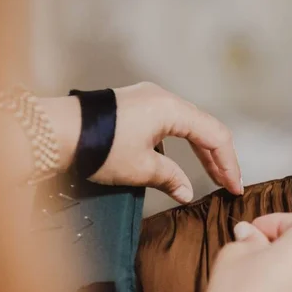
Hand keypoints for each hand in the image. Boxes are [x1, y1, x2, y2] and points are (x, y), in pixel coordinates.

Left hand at [58, 82, 242, 202]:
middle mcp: (164, 98)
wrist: (56, 131)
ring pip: (188, 125)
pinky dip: (182, 144)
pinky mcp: (136, 106)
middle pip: (204, 128)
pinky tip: (181, 162)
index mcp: (171, 109)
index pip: (215, 136)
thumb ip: (170, 179)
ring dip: (201, 151)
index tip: (234, 188)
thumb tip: (186, 192)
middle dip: (218, 158)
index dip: (229, 164)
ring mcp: (149, 99)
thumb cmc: (97, 147)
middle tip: (228, 184)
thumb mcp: (140, 168)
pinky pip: (170, 123)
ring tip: (212, 176)